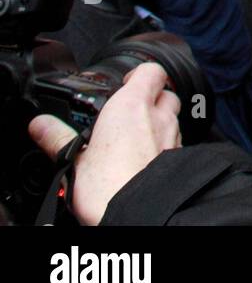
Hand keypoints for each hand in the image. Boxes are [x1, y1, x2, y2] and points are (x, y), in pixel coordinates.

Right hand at [28, 62, 181, 224]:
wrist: (138, 212)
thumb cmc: (108, 185)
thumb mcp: (72, 159)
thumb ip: (58, 137)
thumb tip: (41, 125)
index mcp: (132, 105)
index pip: (150, 70)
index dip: (139, 74)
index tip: (124, 84)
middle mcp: (159, 116)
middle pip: (165, 94)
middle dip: (151, 99)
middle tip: (128, 114)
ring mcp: (173, 136)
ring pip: (173, 118)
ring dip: (158, 123)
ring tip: (134, 139)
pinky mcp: (179, 157)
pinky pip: (176, 142)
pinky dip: (163, 144)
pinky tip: (145, 159)